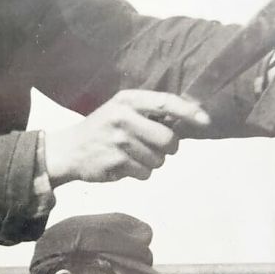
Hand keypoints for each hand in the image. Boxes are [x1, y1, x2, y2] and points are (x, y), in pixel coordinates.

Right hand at [44, 89, 210, 185]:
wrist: (68, 151)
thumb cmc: (102, 129)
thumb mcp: (121, 110)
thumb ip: (150, 112)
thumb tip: (189, 117)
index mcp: (127, 100)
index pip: (166, 102)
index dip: (189, 112)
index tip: (206, 121)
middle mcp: (123, 117)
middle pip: (168, 139)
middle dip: (167, 148)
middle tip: (152, 146)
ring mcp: (119, 141)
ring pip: (159, 160)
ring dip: (150, 162)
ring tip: (130, 155)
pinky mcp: (115, 163)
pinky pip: (145, 173)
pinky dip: (139, 173)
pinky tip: (123, 165)